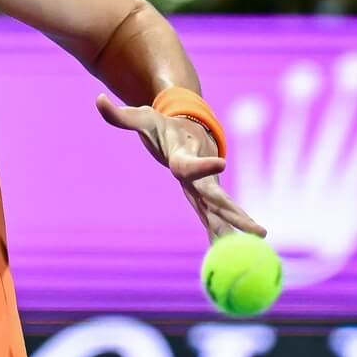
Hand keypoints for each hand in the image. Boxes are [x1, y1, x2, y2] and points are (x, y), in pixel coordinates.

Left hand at [96, 93, 266, 241]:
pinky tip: (230, 256)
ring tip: (258, 248)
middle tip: (258, 229)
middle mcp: (197, 177)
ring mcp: (203, 189)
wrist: (188, 127)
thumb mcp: (140, 118)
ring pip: (220, 213)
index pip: (190, 164)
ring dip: (235, 231)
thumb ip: (118, 115)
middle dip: (236, 214)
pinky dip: (220, 236)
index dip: (203, 165)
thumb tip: (98, 101)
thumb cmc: (161, 125)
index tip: (222, 164)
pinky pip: (212, 219)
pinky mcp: (203, 197)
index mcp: (182, 158)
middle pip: (217, 199)